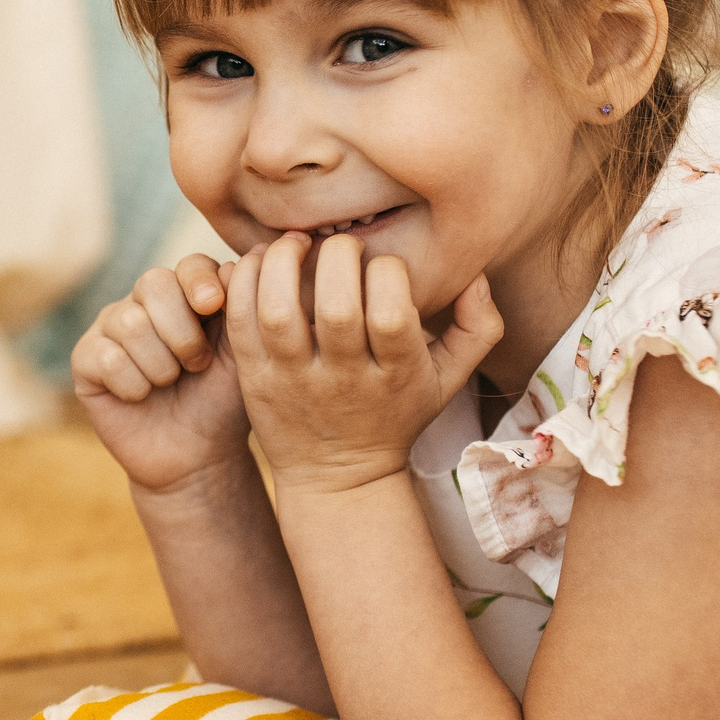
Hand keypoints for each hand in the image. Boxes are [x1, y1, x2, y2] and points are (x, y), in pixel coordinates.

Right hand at [71, 254, 250, 494]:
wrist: (196, 456)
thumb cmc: (222, 402)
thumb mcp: (244, 353)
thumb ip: (246, 305)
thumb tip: (259, 252)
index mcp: (185, 295)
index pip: (189, 264)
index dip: (200, 282)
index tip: (213, 307)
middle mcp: (144, 304)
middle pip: (154, 283)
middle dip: (182, 331)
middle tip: (196, 365)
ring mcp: (110, 329)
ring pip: (131, 324)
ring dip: (162, 365)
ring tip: (171, 383)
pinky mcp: (85, 360)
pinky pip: (107, 358)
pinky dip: (134, 385)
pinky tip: (142, 397)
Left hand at [224, 232, 501, 495]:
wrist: (337, 477)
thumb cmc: (396, 414)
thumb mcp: (449, 381)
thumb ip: (478, 328)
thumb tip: (477, 277)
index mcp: (395, 375)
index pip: (394, 314)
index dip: (389, 271)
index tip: (383, 264)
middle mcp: (343, 379)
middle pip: (336, 309)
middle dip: (338, 257)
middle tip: (341, 246)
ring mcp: (293, 380)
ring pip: (278, 312)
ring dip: (283, 262)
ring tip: (296, 242)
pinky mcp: (254, 378)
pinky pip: (241, 322)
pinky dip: (246, 282)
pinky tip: (263, 262)